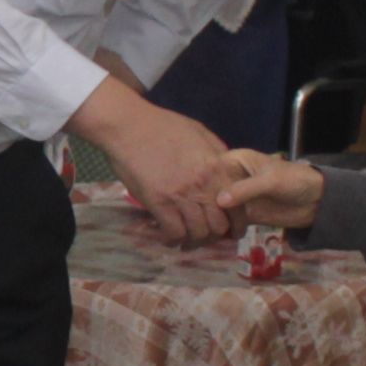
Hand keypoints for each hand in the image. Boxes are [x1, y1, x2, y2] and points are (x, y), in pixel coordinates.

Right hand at [75, 83, 233, 242]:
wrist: (128, 125)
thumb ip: (217, 152)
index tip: (231, 232)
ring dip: (193, 241)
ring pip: (198, 233)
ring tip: (186, 240)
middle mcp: (203, 185)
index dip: (237, 225)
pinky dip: (173, 239)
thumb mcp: (199, 132)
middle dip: (214, 237)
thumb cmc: (161, 124)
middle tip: (205, 238)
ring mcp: (181, 195)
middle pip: (219, 226)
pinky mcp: (159, 202)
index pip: (237, 206)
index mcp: (216, 167)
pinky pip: (174, 232)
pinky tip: (169, 237)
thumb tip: (227, 169)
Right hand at [210, 150, 326, 231]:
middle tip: (203, 222)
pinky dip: (221, 231)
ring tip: (208, 233)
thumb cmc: (295, 181)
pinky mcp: (241, 215)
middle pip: (208, 192)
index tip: (197, 201)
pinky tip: (217, 238)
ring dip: (212, 221)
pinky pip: (225, 223)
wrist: (316, 201)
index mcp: (235, 161)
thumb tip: (219, 201)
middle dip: (205, 208)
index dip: (202, 185)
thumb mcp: (270, 181)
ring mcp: (235, 198)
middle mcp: (230, 178)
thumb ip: (245, 189)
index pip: (210, 171)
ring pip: (214, 209)